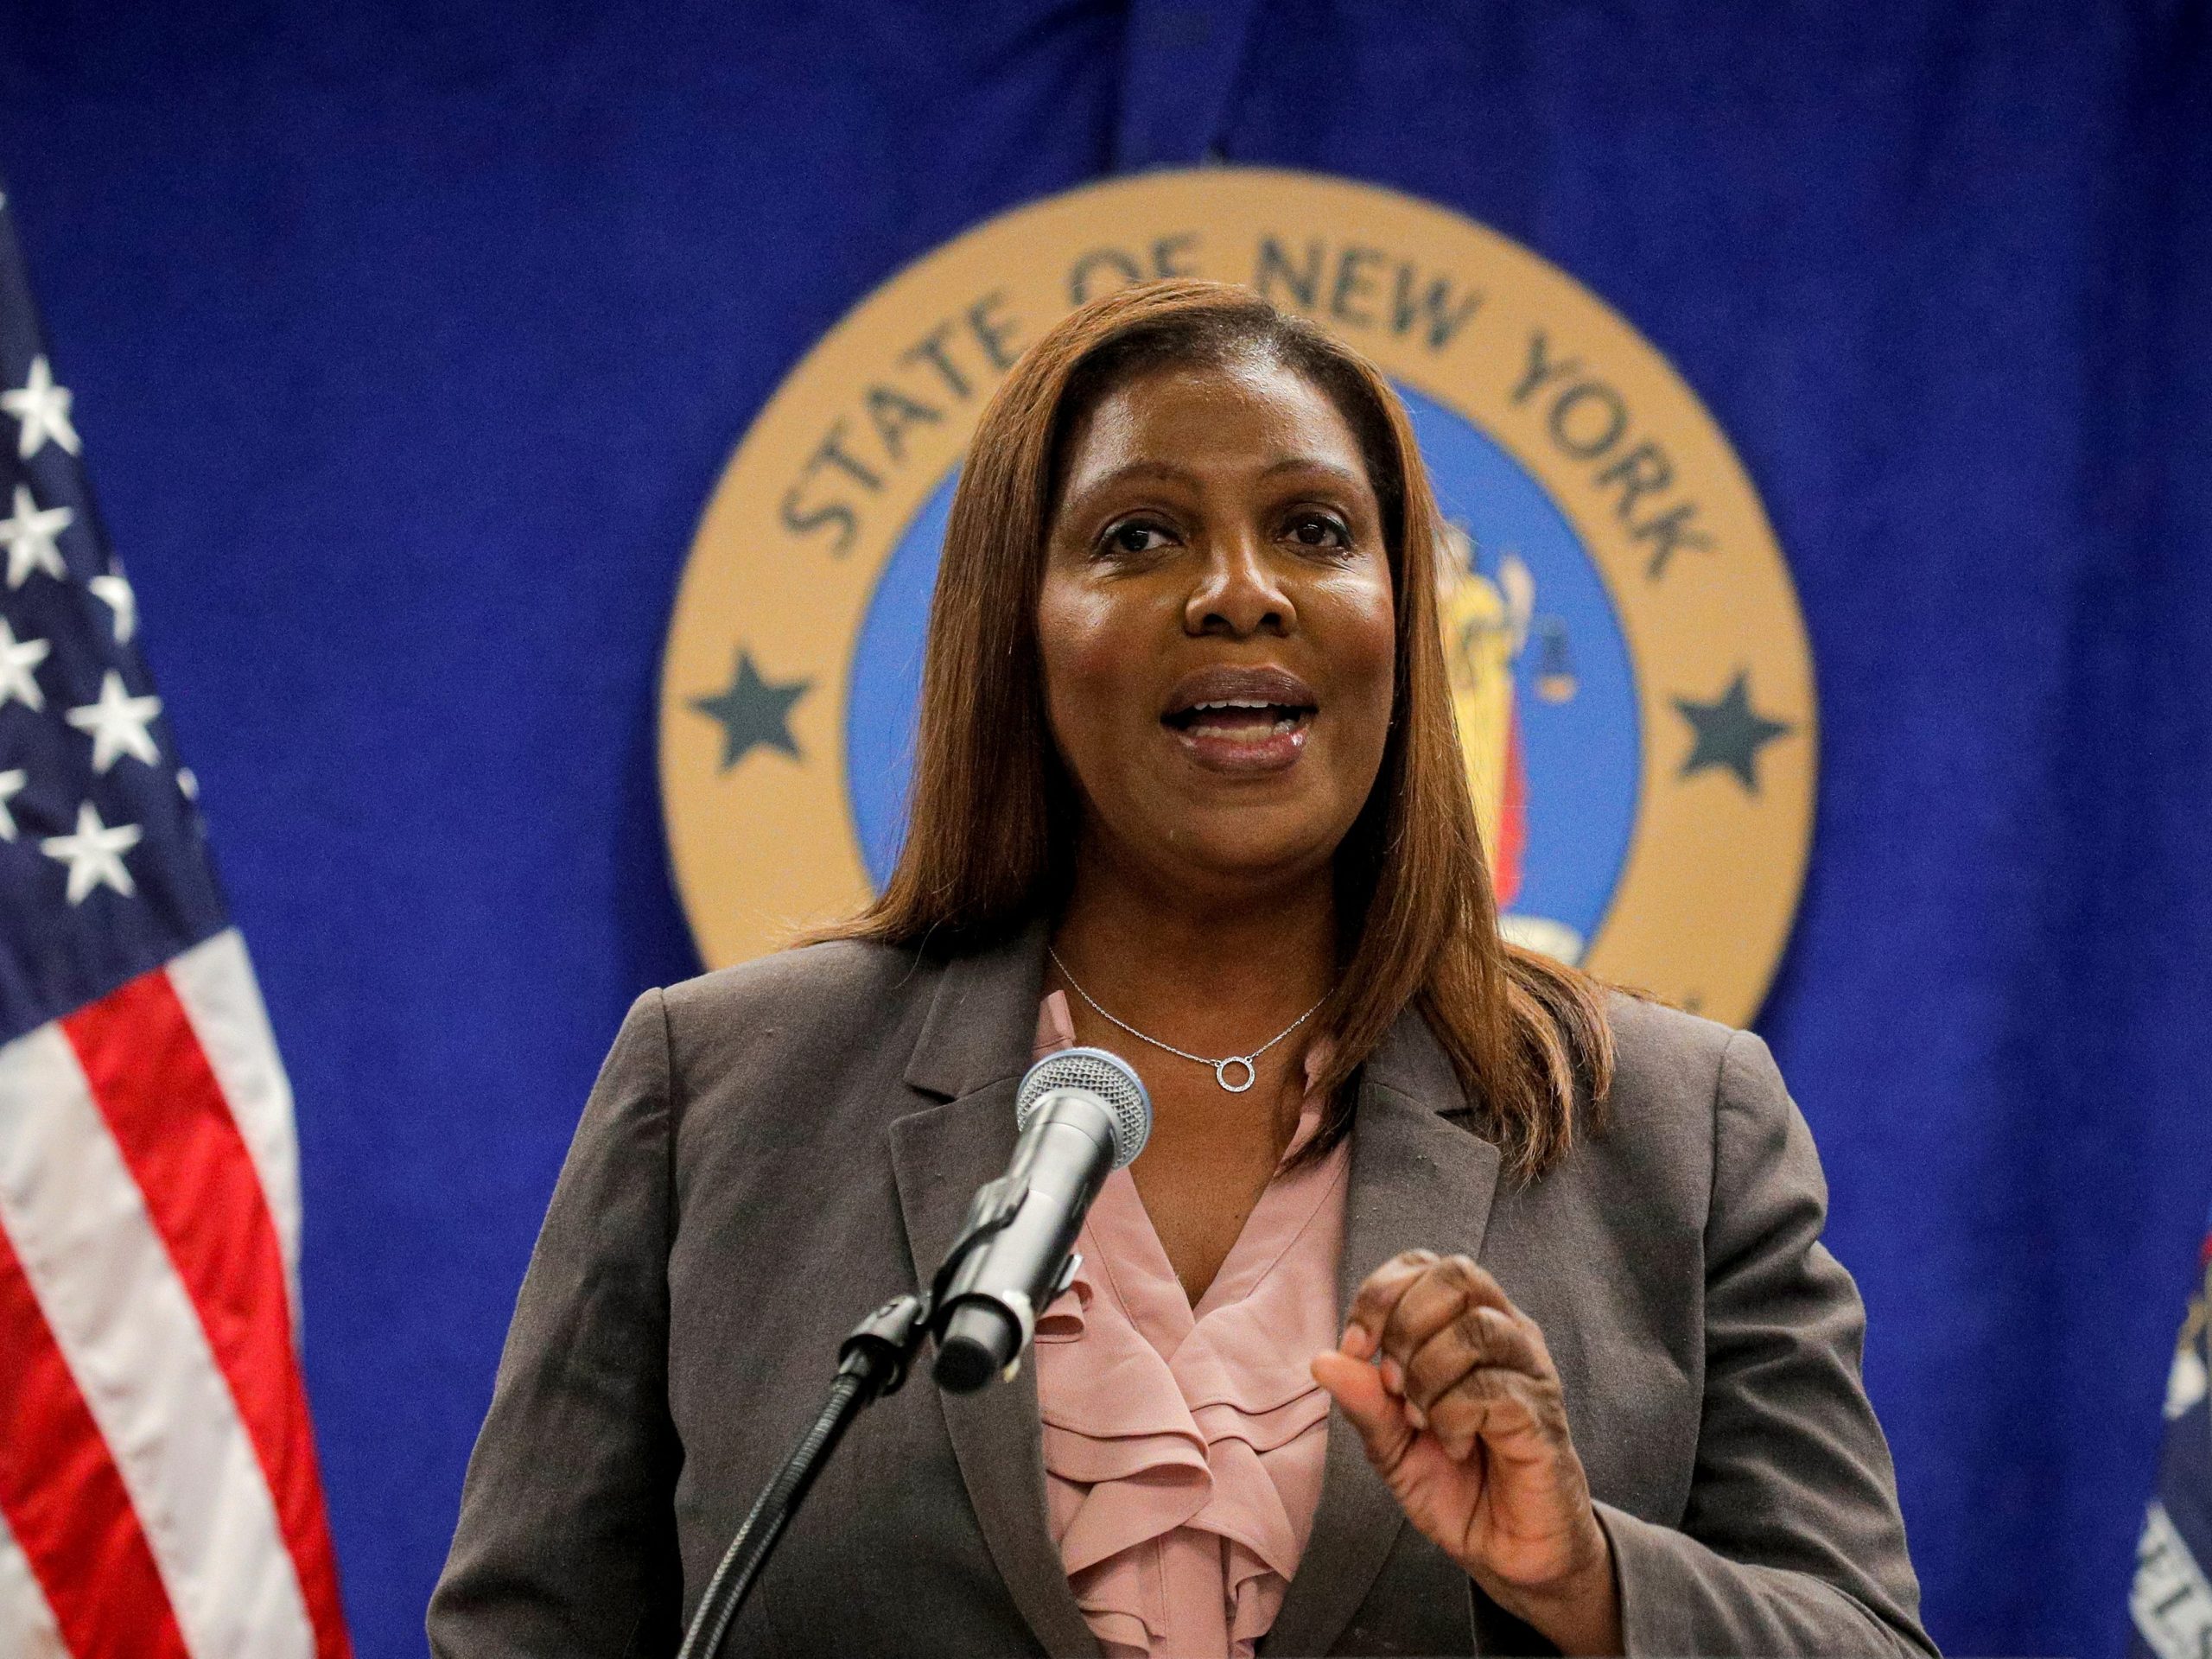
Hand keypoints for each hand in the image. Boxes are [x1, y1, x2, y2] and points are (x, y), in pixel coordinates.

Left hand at [1310, 1251, 1621, 1654]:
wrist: (1507, 1552)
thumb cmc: (1455, 1485)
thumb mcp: (1391, 1444)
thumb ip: (1363, 1401)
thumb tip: (1322, 1360)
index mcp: (1465, 1326)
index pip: (1423, 1264)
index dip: (1380, 1294)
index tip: (1356, 1347)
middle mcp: (1505, 1335)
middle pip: (1457, 1275)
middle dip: (1405, 1324)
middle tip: (1391, 1384)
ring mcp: (1530, 1372)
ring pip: (1475, 1329)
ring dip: (1427, 1375)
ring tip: (1422, 1420)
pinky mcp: (1542, 1416)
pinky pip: (1492, 1389)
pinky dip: (1453, 1417)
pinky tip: (1454, 1446)